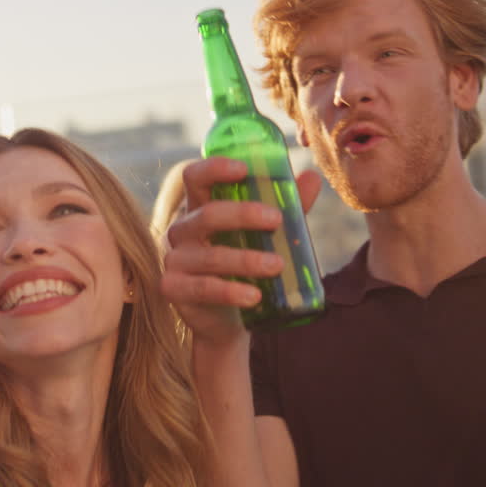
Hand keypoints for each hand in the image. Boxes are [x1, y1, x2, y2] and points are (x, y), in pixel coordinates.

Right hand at [162, 158, 323, 345]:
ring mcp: (175, 260)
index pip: (195, 176)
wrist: (231, 318)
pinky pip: (202, 288)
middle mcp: (183, 230)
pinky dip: (230, 292)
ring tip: (277, 266)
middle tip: (276, 220)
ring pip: (210, 256)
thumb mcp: (269, 234)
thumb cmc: (247, 267)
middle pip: (207, 214)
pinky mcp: (174, 289)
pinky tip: (255, 297)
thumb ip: (288, 207)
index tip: (243, 169)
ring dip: (245, 259)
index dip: (214, 168)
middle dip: (243, 214)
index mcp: (201, 208)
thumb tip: (312, 177)